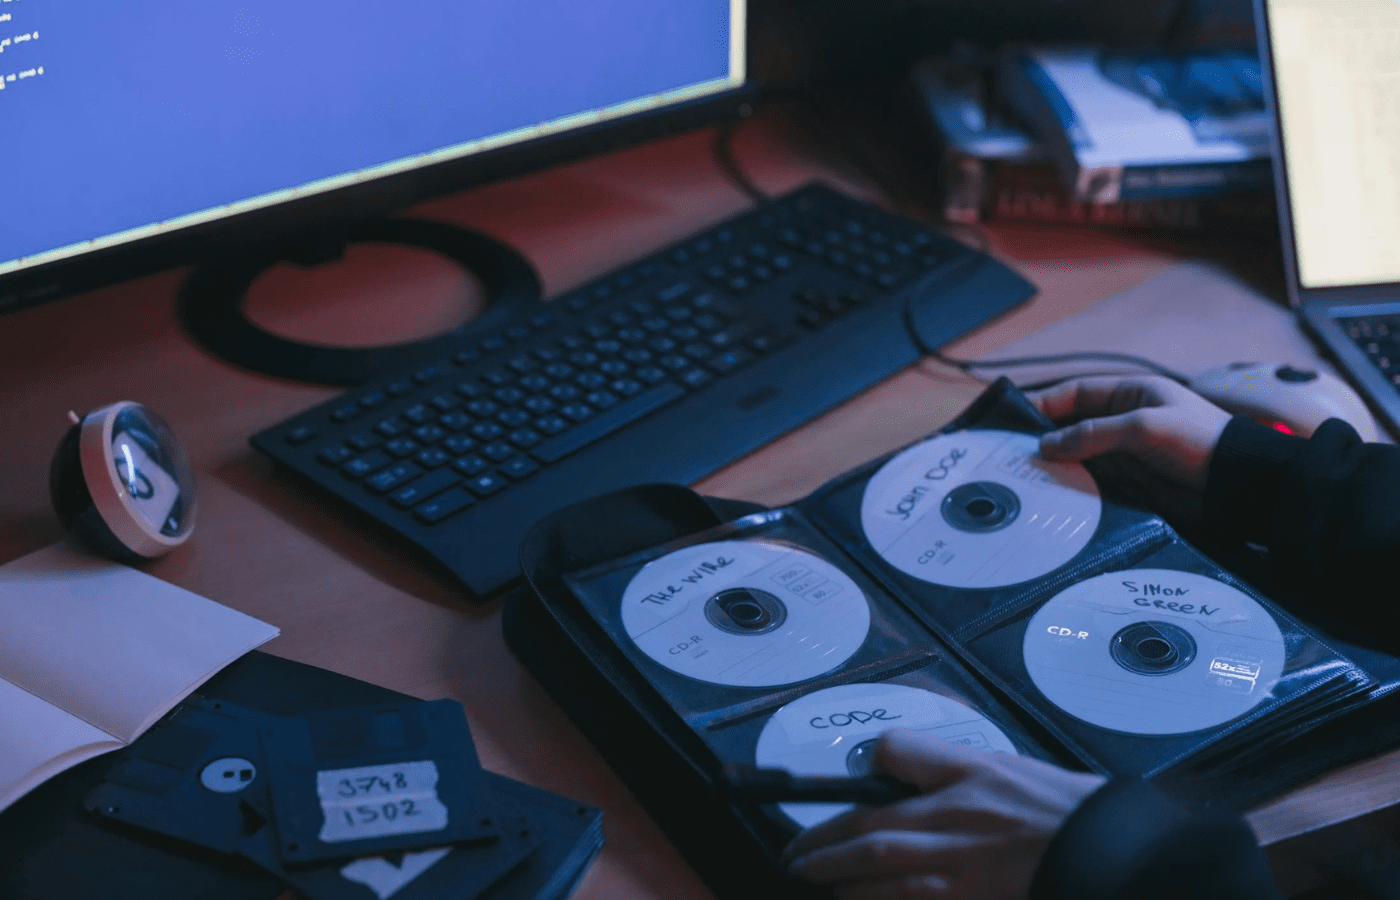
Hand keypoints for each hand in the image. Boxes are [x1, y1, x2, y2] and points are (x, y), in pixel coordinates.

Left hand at [782, 730, 1104, 899]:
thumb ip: (932, 760)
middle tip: (798, 859)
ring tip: (826, 885)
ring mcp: (959, 878)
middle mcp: (954, 833)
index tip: (818, 813)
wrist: (1107, 852)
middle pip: (870, 841)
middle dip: (824, 851)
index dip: (839, 804)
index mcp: (958, 791)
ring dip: (846, 885)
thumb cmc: (1058, 809)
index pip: (882, 781)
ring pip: (883, 882)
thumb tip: (881, 758)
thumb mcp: (993, 763)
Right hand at [1027, 376, 1230, 526]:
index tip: (1015, 418)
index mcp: (1131, 393)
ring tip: (1027, 475)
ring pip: (1079, 454)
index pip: (1077, 393)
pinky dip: (1073, 483)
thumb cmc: (1199, 442)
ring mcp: (1126, 452)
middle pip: (1073, 425)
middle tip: (1014, 452)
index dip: (1046, 402)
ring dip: (1057, 463)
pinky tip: (1054, 491)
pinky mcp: (1129, 481)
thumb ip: (1093, 434)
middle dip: (1046, 436)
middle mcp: (1124, 420)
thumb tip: (1047, 445)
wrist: (1236, 485)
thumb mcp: (1143, 427)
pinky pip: (1092, 479)